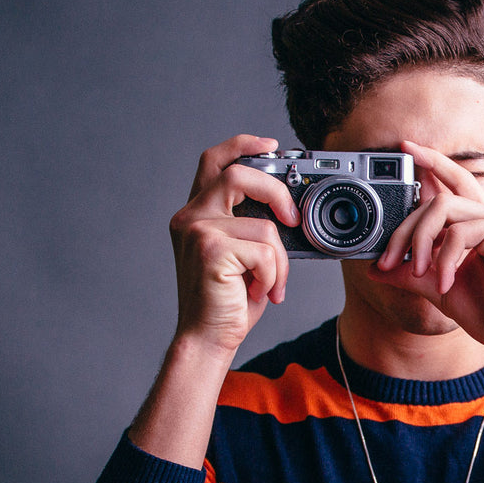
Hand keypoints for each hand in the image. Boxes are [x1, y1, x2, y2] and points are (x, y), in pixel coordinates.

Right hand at [167, 134, 299, 355]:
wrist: (207, 338)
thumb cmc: (227, 300)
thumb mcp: (242, 254)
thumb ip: (252, 225)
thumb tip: (291, 208)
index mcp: (196, 213)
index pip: (215, 161)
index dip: (243, 144)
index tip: (272, 145)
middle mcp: (190, 216)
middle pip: (238, 174)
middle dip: (277, 192)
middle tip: (293, 218)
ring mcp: (198, 231)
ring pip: (265, 224)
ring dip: (280, 261)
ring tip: (268, 283)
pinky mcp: (211, 250)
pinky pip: (266, 251)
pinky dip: (273, 275)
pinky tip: (259, 292)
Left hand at [372, 140, 483, 354]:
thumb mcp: (439, 289)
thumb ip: (410, 274)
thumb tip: (375, 268)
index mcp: (480, 225)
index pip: (453, 182)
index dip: (431, 161)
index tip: (405, 148)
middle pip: (437, 198)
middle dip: (404, 229)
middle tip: (385, 261)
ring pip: (444, 207)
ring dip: (419, 242)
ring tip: (416, 274)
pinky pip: (459, 232)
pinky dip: (443, 259)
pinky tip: (445, 283)